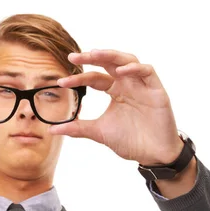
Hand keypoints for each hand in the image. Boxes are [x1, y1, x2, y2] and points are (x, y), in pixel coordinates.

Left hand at [48, 49, 183, 165]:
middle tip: (73, 56)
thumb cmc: (131, 141)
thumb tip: (52, 130)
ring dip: (111, 56)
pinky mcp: (158, 91)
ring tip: (94, 54)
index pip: (94, 78)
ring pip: (128, 60)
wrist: (153, 156)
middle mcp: (128, 84)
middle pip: (109, 62)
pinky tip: (121, 71)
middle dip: (91, 57)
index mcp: (115, 91)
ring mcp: (142, 86)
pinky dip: (135, 69)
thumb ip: (78, 128)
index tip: (61, 82)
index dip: (78, 78)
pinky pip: (148, 72)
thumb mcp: (99, 132)